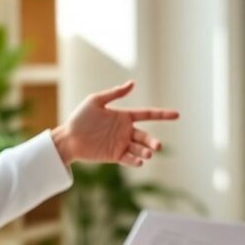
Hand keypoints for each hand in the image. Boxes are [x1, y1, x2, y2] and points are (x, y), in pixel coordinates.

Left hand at [50, 80, 178, 166]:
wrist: (67, 138)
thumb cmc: (79, 118)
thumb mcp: (95, 101)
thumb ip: (114, 94)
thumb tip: (132, 83)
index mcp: (124, 116)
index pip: (147, 115)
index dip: (162, 115)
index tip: (177, 115)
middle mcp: (125, 131)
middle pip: (145, 136)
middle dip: (153, 141)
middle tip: (158, 146)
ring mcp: (121, 144)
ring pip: (139, 149)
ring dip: (145, 152)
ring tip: (148, 154)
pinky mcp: (114, 156)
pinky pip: (129, 159)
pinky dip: (136, 160)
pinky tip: (140, 161)